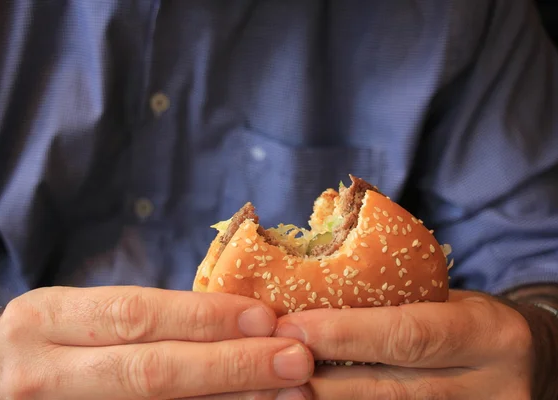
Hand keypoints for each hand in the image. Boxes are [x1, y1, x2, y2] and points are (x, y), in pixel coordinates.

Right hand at [0, 286, 313, 398]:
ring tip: (285, 392)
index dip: (204, 317)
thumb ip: (143, 317)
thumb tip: (238, 318)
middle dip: (230, 365)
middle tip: (294, 359)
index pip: (137, 315)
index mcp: (48, 320)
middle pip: (150, 372)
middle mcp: (45, 372)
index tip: (265, 317)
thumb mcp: (78, 314)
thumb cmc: (47, 342)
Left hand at [274, 290, 532, 398]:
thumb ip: (391, 303)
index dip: (344, 333)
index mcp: (486, 334)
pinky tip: (310, 398)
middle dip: (324, 380)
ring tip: (281, 389)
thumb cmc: (469, 319)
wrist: (525, 361)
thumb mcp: (446, 298)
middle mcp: (487, 387)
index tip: (290, 327)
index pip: (406, 334)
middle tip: (271, 366)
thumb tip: (309, 293)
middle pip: (391, 389)